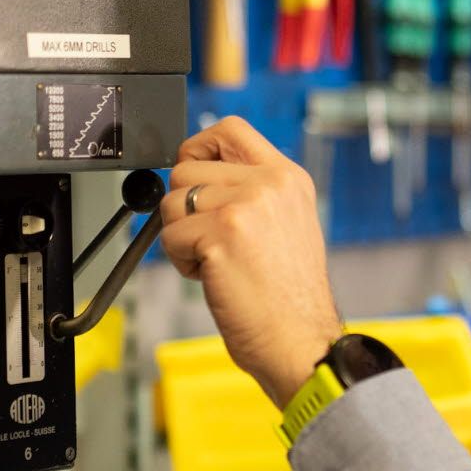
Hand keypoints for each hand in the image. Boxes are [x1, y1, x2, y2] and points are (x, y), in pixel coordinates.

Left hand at [159, 116, 341, 407]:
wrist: (301, 341)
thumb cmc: (290, 298)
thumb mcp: (286, 224)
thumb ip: (251, 192)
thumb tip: (196, 175)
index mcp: (287, 178)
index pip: (230, 129)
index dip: (198, 147)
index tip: (193, 173)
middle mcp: (269, 185)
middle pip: (187, 169)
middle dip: (185, 208)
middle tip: (214, 242)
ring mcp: (245, 207)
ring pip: (172, 203)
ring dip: (182, 237)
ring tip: (217, 263)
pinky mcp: (220, 236)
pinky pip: (169, 236)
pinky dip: (181, 262)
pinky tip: (215, 279)